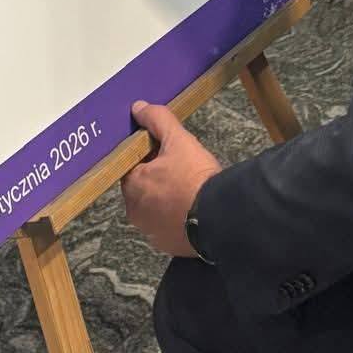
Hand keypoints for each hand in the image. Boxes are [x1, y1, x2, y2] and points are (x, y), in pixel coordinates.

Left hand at [121, 102, 220, 257]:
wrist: (219, 217)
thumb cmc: (194, 177)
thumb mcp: (178, 139)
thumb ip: (157, 120)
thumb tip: (138, 107)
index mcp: (132, 186)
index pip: (132, 166)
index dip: (149, 156)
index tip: (166, 152)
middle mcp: (135, 212)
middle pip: (143, 188)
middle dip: (158, 178)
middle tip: (182, 168)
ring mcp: (152, 232)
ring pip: (155, 209)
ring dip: (167, 200)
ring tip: (191, 189)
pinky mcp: (169, 245)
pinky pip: (169, 227)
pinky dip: (177, 219)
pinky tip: (194, 209)